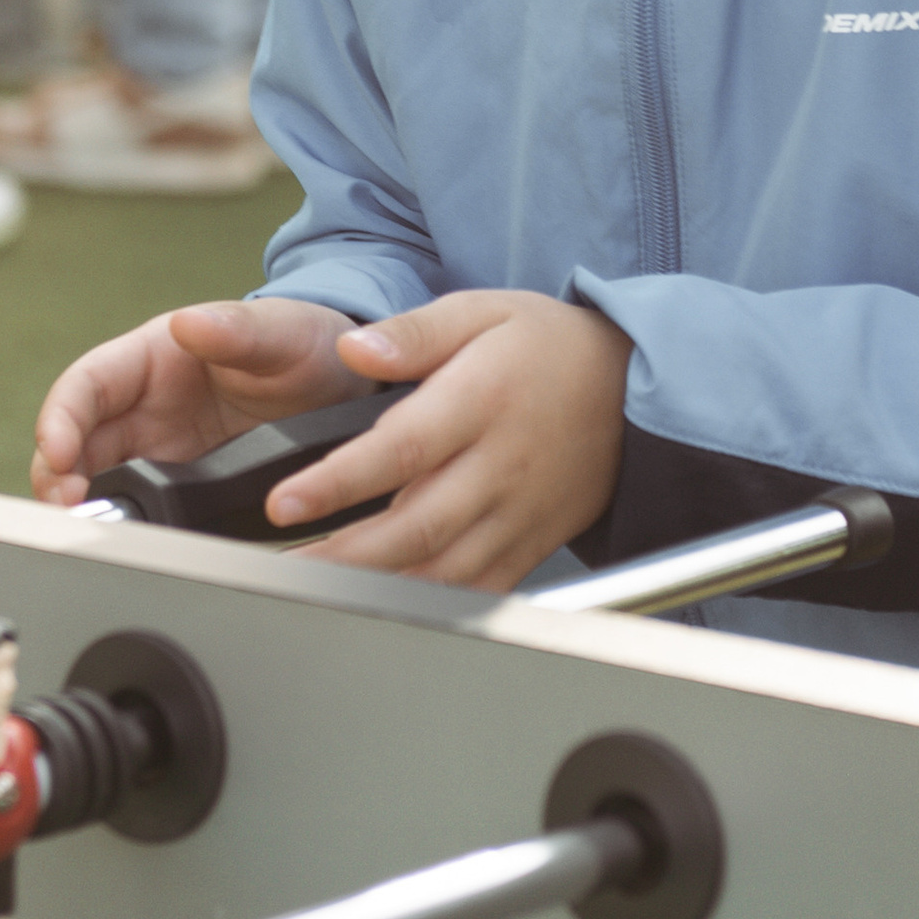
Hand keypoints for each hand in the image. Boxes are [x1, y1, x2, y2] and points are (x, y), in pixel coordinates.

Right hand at [28, 294, 351, 503]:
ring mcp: (159, 447)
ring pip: (96, 477)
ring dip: (83, 505)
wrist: (344, 389)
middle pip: (77, 440)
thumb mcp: (280, 333)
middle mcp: (144, 404)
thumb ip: (236, 330)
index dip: (62, 418)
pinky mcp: (179, 483)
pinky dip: (122, 523)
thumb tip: (187, 324)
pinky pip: (138, 505)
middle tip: (70, 510)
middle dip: (59, 475)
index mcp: (152, 357)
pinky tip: (127, 541)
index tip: (59, 452)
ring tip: (90, 532)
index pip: (86, 384)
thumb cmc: (304, 344)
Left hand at [265, 291, 631, 592]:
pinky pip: (478, 589)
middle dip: (344, 555)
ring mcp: (519, 513)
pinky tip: (382, 607)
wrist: (635, 387)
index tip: (286, 503)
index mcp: (482, 401)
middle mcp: (501, 465)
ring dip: (377, 588)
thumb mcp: (483, 311)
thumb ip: (415, 332)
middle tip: (284, 565)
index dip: (340, 482)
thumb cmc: (550, 347)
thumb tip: (353, 350)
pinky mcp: (532, 543)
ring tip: (315, 591)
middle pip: (417, 525)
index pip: (402, 449)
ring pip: (444, 569)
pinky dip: (429, 606)